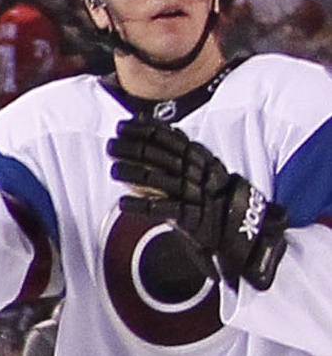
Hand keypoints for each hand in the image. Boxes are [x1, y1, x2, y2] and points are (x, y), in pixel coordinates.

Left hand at [113, 115, 287, 291]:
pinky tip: (122, 202)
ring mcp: (195, 195)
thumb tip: (150, 129)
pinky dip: (141, 205)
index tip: (124, 125)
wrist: (244, 230)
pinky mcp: (192, 218)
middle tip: (111, 144)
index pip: (171, 139)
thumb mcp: (202, 170)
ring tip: (114, 169)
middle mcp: (198, 174)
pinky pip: (163, 210)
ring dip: (132, 173)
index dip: (146, 131)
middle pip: (161, 156)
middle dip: (133, 148)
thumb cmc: (215, 198)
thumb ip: (180, 153)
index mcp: (202, 160)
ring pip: (158, 180)